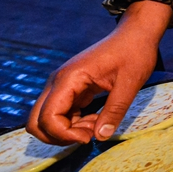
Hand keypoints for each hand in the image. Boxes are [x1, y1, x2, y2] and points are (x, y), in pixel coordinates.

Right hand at [28, 0, 169, 144]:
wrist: (135, 34)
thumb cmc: (134, 53)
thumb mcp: (130, 83)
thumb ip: (114, 111)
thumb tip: (100, 137)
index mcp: (69, 79)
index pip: (47, 117)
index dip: (63, 134)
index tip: (89, 137)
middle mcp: (58, 82)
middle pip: (37, 121)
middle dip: (59, 136)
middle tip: (89, 135)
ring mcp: (62, 85)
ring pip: (48, 119)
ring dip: (69, 130)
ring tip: (98, 124)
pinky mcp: (71, 89)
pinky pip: (62, 114)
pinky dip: (75, 123)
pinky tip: (97, 119)